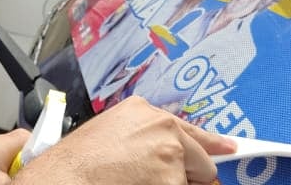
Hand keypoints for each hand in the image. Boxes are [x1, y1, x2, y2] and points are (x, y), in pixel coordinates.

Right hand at [14, 96, 235, 184]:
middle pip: (199, 157)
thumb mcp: (111, 133)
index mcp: (143, 111)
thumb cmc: (76, 162)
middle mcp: (161, 126)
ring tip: (136, 181)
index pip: (188, 128)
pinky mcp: (171, 179)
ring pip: (192, 181)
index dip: (211, 142)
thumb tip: (166, 155)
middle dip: (192, 175)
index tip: (228, 148)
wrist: (62, 178)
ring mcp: (169, 153)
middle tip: (169, 181)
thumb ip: (143, 137)